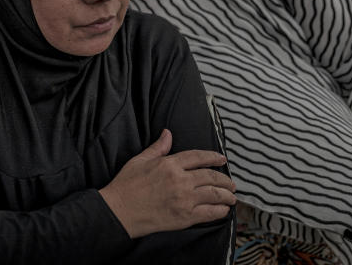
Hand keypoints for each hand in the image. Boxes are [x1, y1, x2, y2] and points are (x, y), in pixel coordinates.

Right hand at [99, 129, 235, 238]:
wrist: (119, 211)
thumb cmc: (126, 185)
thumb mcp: (140, 160)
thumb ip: (158, 147)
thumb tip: (168, 133)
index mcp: (169, 164)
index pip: (198, 157)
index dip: (213, 157)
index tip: (222, 159)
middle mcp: (180, 180)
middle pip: (211, 176)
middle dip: (225, 180)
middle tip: (232, 184)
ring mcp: (184, 199)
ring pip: (214, 194)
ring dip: (227, 195)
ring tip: (232, 197)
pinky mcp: (184, 217)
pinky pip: (209, 213)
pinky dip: (219, 211)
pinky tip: (223, 210)